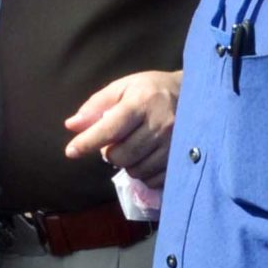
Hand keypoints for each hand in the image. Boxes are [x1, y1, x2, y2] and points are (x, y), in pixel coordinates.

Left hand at [63, 69, 181, 186]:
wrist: (196, 95)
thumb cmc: (153, 90)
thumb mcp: (124, 87)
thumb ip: (96, 105)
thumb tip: (71, 125)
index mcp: (142, 102)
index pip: (110, 128)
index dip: (88, 142)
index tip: (71, 151)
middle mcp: (160, 124)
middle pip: (121, 156)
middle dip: (110, 153)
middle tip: (116, 142)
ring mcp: (174, 144)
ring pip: (136, 170)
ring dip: (128, 164)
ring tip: (134, 147)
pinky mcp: (182, 160)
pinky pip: (152, 179)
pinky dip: (143, 173)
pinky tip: (147, 157)